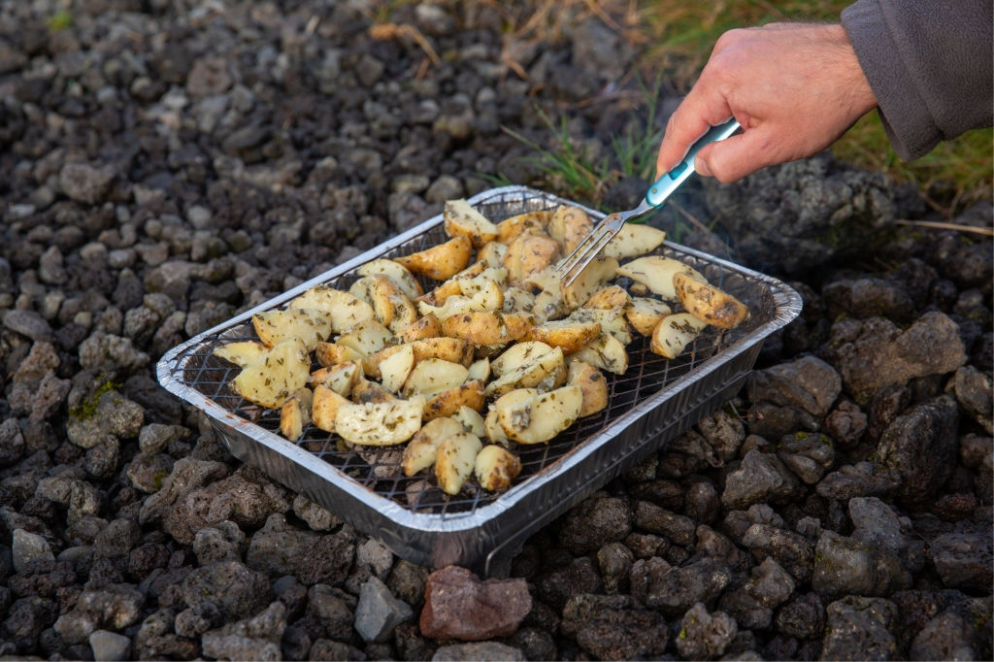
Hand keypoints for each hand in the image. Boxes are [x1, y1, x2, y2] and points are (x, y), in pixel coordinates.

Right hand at [655, 23, 877, 182]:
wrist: (867, 61)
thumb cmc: (823, 103)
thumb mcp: (772, 147)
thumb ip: (727, 163)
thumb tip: (702, 164)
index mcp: (721, 78)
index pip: (682, 125)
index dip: (670, 157)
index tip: (661, 179)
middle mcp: (724, 53)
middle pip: (698, 107)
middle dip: (702, 139)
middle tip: (708, 167)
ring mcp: (741, 41)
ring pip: (717, 93)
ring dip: (725, 118)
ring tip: (757, 135)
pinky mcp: (757, 38)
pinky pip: (735, 76)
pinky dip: (740, 98)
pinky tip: (766, 111)